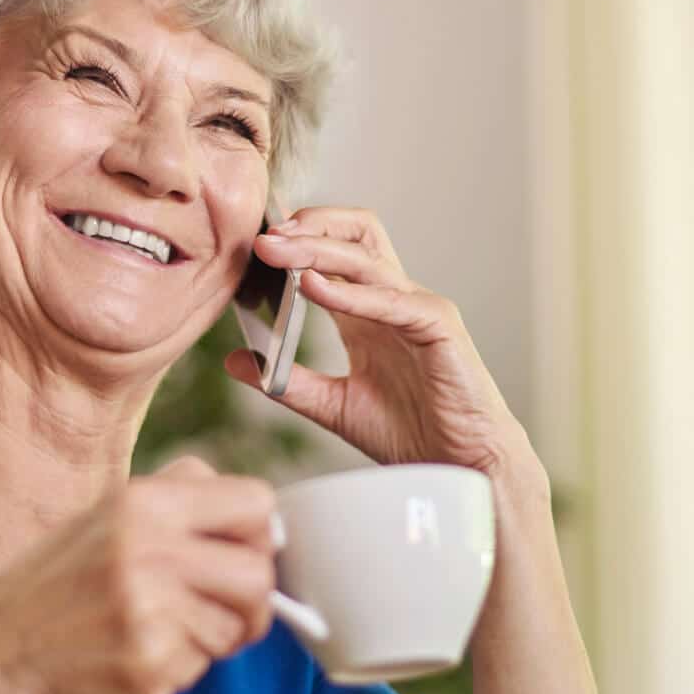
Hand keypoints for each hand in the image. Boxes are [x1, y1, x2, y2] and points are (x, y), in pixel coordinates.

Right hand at [0, 457, 277, 693]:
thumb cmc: (59, 586)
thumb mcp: (107, 516)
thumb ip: (179, 500)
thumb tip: (264, 515)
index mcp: (143, 501)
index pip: (255, 502)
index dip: (260, 533)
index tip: (242, 554)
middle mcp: (148, 549)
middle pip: (257, 574)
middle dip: (252, 601)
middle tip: (224, 612)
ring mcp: (148, 610)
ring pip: (236, 627)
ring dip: (214, 639)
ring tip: (162, 632)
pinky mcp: (148, 664)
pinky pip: (202, 667)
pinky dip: (181, 668)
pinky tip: (136, 657)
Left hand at [226, 207, 537, 479]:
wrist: (459, 469)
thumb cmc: (411, 435)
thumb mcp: (333, 406)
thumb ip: (287, 382)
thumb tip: (234, 360)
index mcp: (367, 312)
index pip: (333, 251)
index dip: (297, 237)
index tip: (253, 239)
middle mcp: (393, 300)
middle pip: (356, 234)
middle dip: (310, 224)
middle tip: (263, 235)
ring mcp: (418, 308)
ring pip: (367, 258)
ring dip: (318, 249)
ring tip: (275, 250)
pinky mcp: (439, 326)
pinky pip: (390, 300)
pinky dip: (349, 292)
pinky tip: (313, 287)